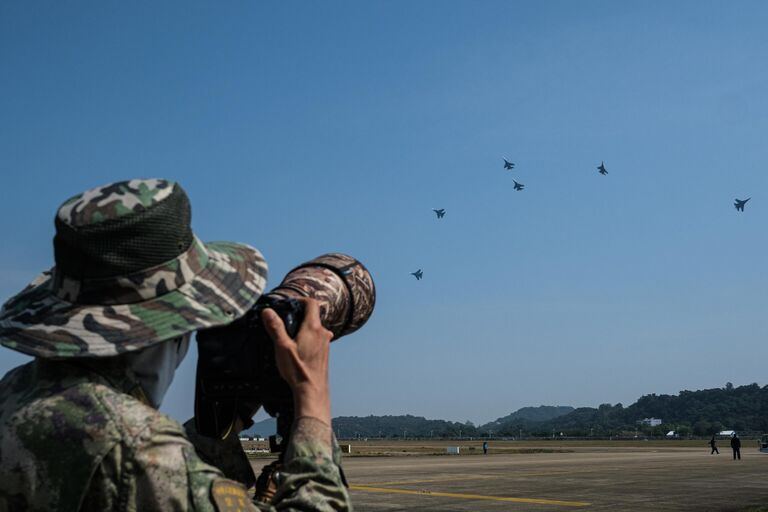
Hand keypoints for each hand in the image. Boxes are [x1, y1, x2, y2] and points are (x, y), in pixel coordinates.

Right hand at [261, 298, 332, 424]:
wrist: (312, 391)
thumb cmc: (298, 370)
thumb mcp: (282, 347)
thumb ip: (276, 327)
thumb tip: (268, 311)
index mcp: (313, 328)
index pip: (312, 303)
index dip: (300, 300)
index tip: (289, 304)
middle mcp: (323, 333)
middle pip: (312, 315)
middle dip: (298, 315)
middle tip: (284, 321)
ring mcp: (325, 343)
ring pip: (314, 328)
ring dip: (302, 328)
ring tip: (288, 336)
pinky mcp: (324, 353)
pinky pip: (316, 338)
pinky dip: (307, 338)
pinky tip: (296, 349)